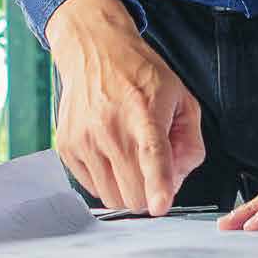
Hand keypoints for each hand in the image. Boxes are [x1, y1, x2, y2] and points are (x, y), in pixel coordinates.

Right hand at [47, 0, 204, 215]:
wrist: (95, 52)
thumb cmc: (139, 73)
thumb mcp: (181, 98)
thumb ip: (190, 141)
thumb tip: (178, 179)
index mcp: (144, 113)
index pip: (152, 154)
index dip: (158, 184)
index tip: (160, 205)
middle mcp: (110, 128)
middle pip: (133, 191)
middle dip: (150, 192)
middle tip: (152, 167)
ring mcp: (84, 140)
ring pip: (112, 197)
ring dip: (127, 189)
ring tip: (130, 157)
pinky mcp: (67, 148)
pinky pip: (92, 188)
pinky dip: (107, 180)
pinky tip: (111, 154)